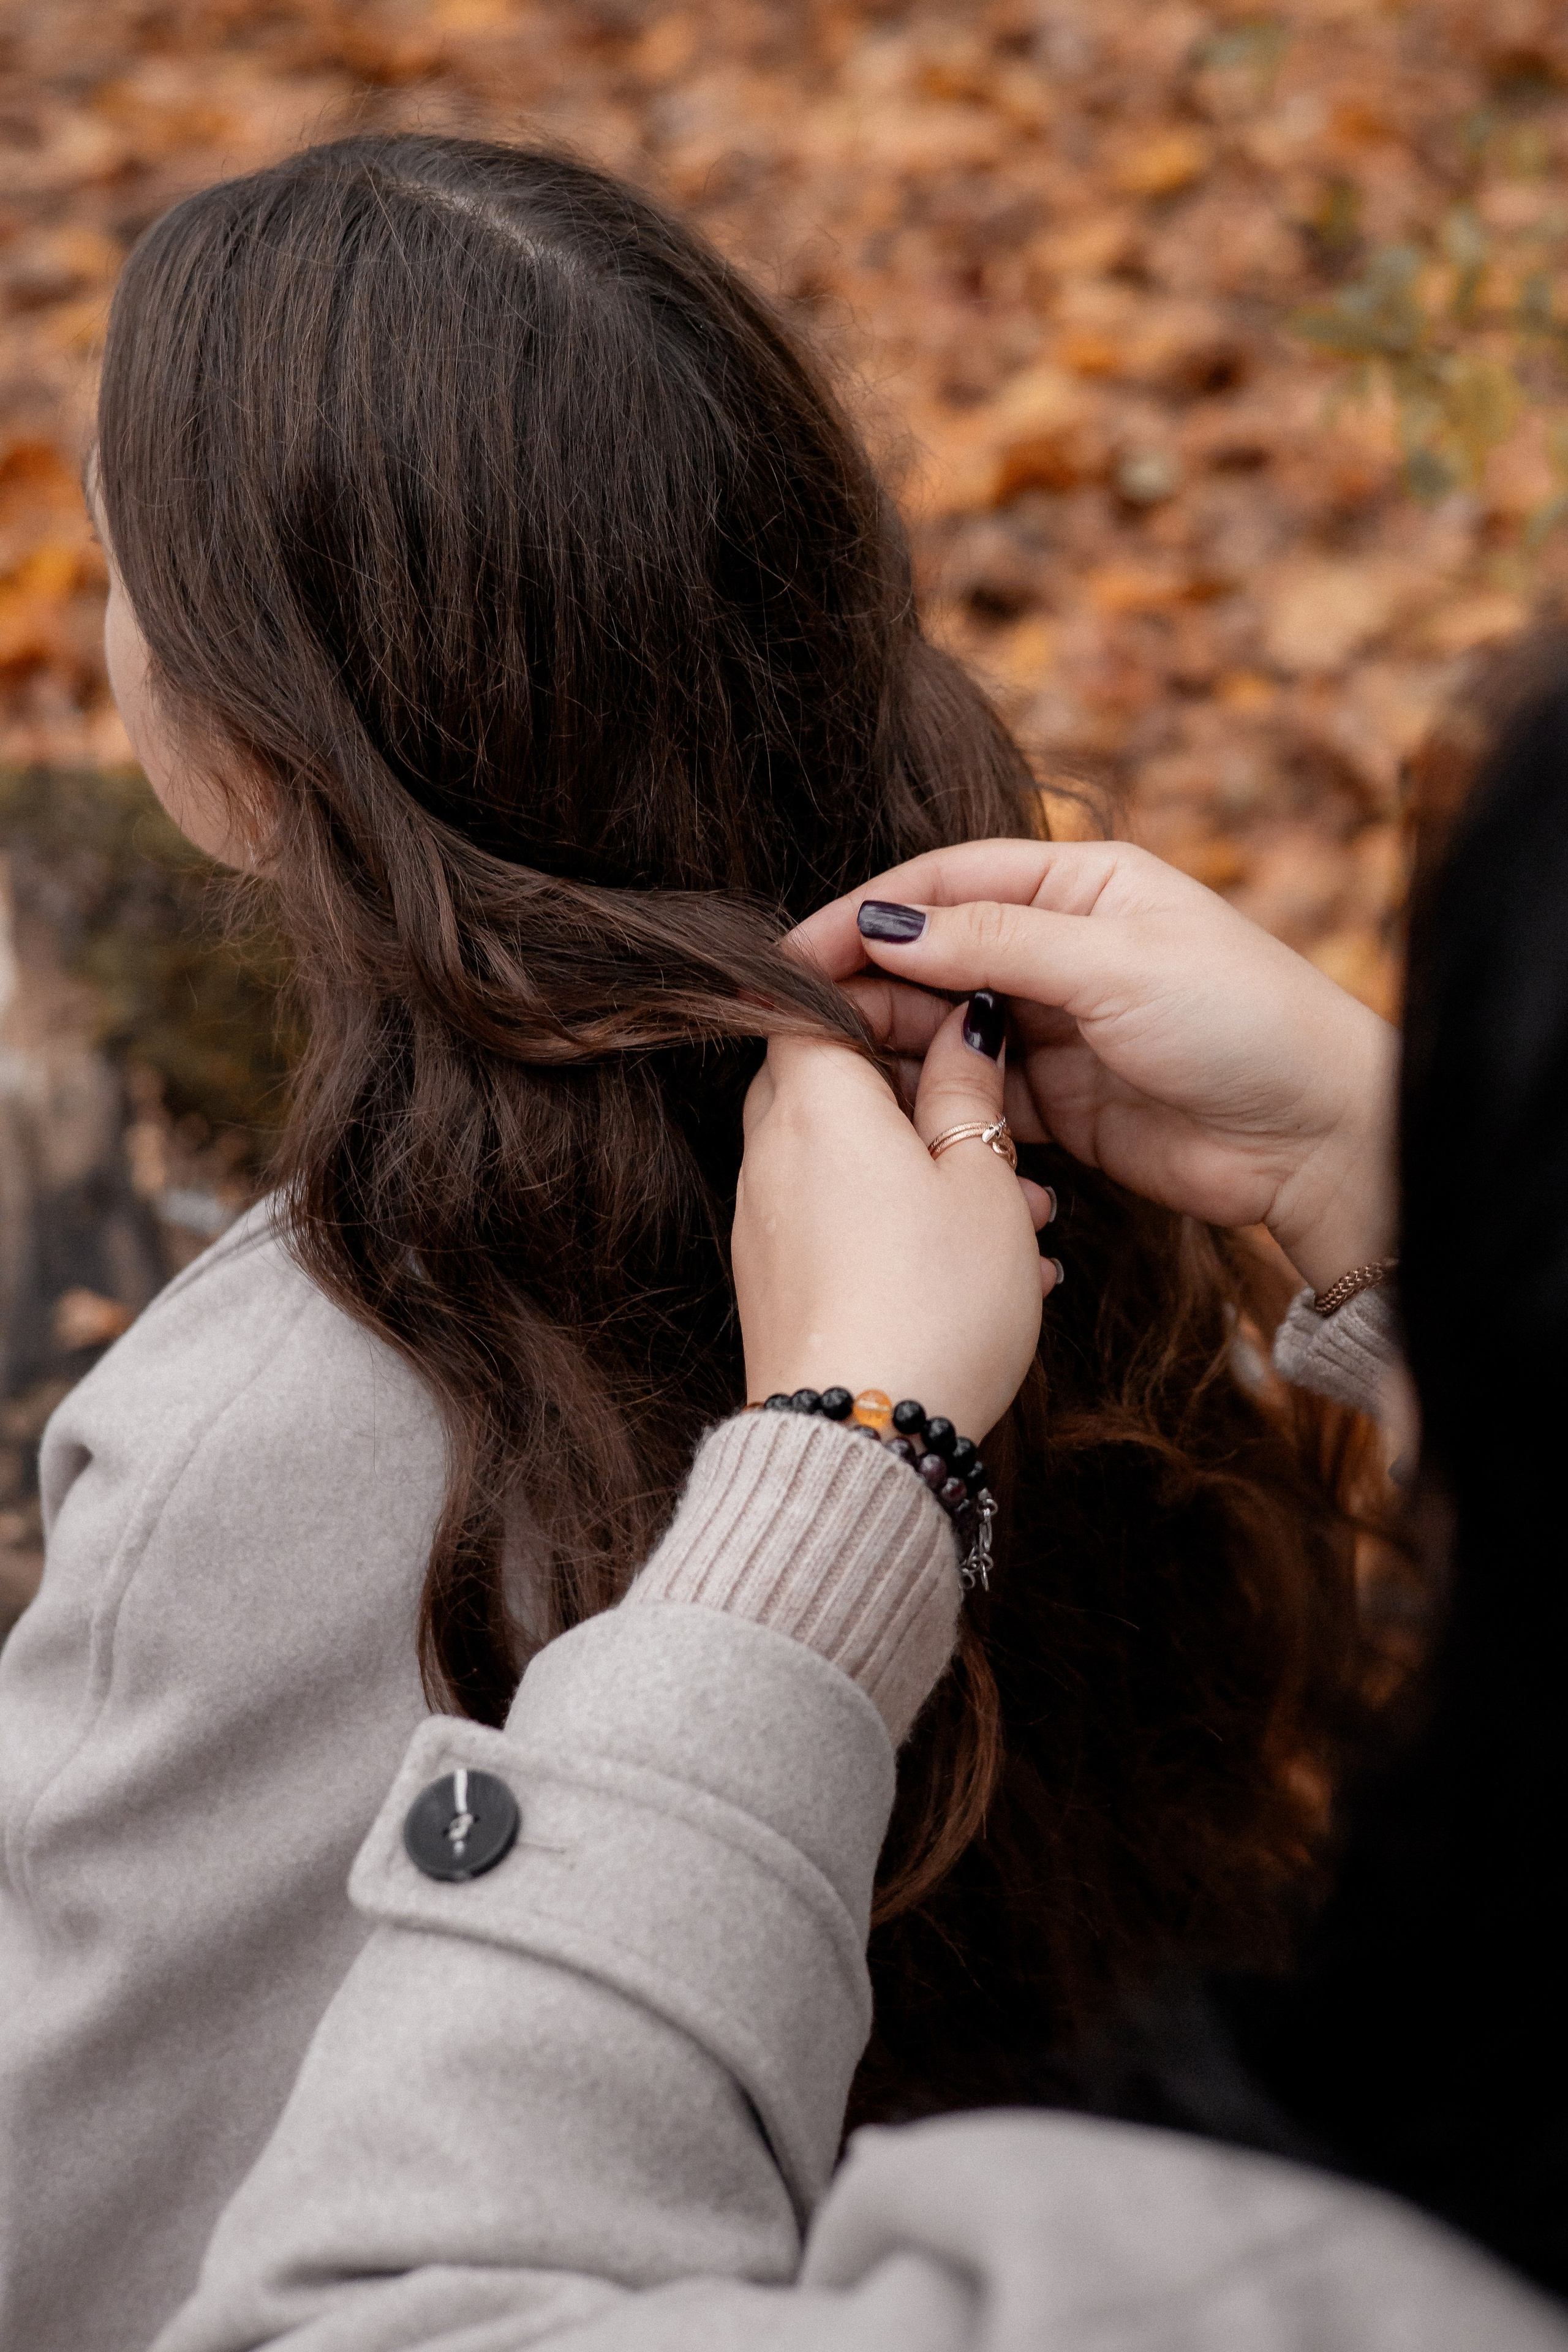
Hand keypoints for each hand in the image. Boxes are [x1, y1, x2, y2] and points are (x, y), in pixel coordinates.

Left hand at [734, 1001, 1052, 1439]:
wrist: (866, 1441)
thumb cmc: (934, 1301)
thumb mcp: (981, 1179)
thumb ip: (967, 1090)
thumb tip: (962, 1027)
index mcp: (814, 1103)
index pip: (806, 997)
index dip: (874, 990)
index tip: (942, 1005)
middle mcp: (772, 1154)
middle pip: (826, 1073)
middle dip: (914, 1084)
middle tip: (994, 1115)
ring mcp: (767, 1221)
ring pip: (846, 1154)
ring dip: (929, 1164)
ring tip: (1025, 1213)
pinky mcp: (778, 1280)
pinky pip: (839, 1218)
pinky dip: (903, 1221)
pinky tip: (988, 1266)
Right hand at [788, 840, 1397, 1298]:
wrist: (1317, 1137)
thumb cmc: (1240, 1022)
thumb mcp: (1113, 962)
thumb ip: (994, 942)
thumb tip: (885, 922)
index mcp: (1080, 883)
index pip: (947, 883)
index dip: (867, 914)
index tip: (796, 951)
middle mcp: (1060, 946)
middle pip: (933, 954)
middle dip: (862, 980)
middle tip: (787, 1016)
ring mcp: (1055, 1025)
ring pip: (942, 1026)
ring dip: (885, 1042)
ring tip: (821, 1064)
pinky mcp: (1057, 1102)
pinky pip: (969, 1090)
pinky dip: (927, 1097)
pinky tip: (881, 1109)